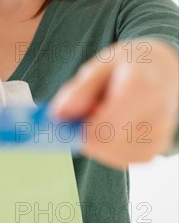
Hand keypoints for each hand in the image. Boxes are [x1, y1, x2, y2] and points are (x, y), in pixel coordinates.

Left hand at [51, 39, 178, 168]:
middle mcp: (156, 115)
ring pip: (109, 153)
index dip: (78, 128)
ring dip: (96, 138)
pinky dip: (108, 146)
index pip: (105, 125)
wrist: (164, 70)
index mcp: (142, 87)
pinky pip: (119, 158)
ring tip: (104, 111)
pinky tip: (113, 124)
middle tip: (83, 110)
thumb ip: (80, 89)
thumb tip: (58, 114)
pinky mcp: (155, 150)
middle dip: (84, 131)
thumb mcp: (102, 64)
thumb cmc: (130, 64)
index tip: (60, 121)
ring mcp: (159, 136)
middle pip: (106, 143)